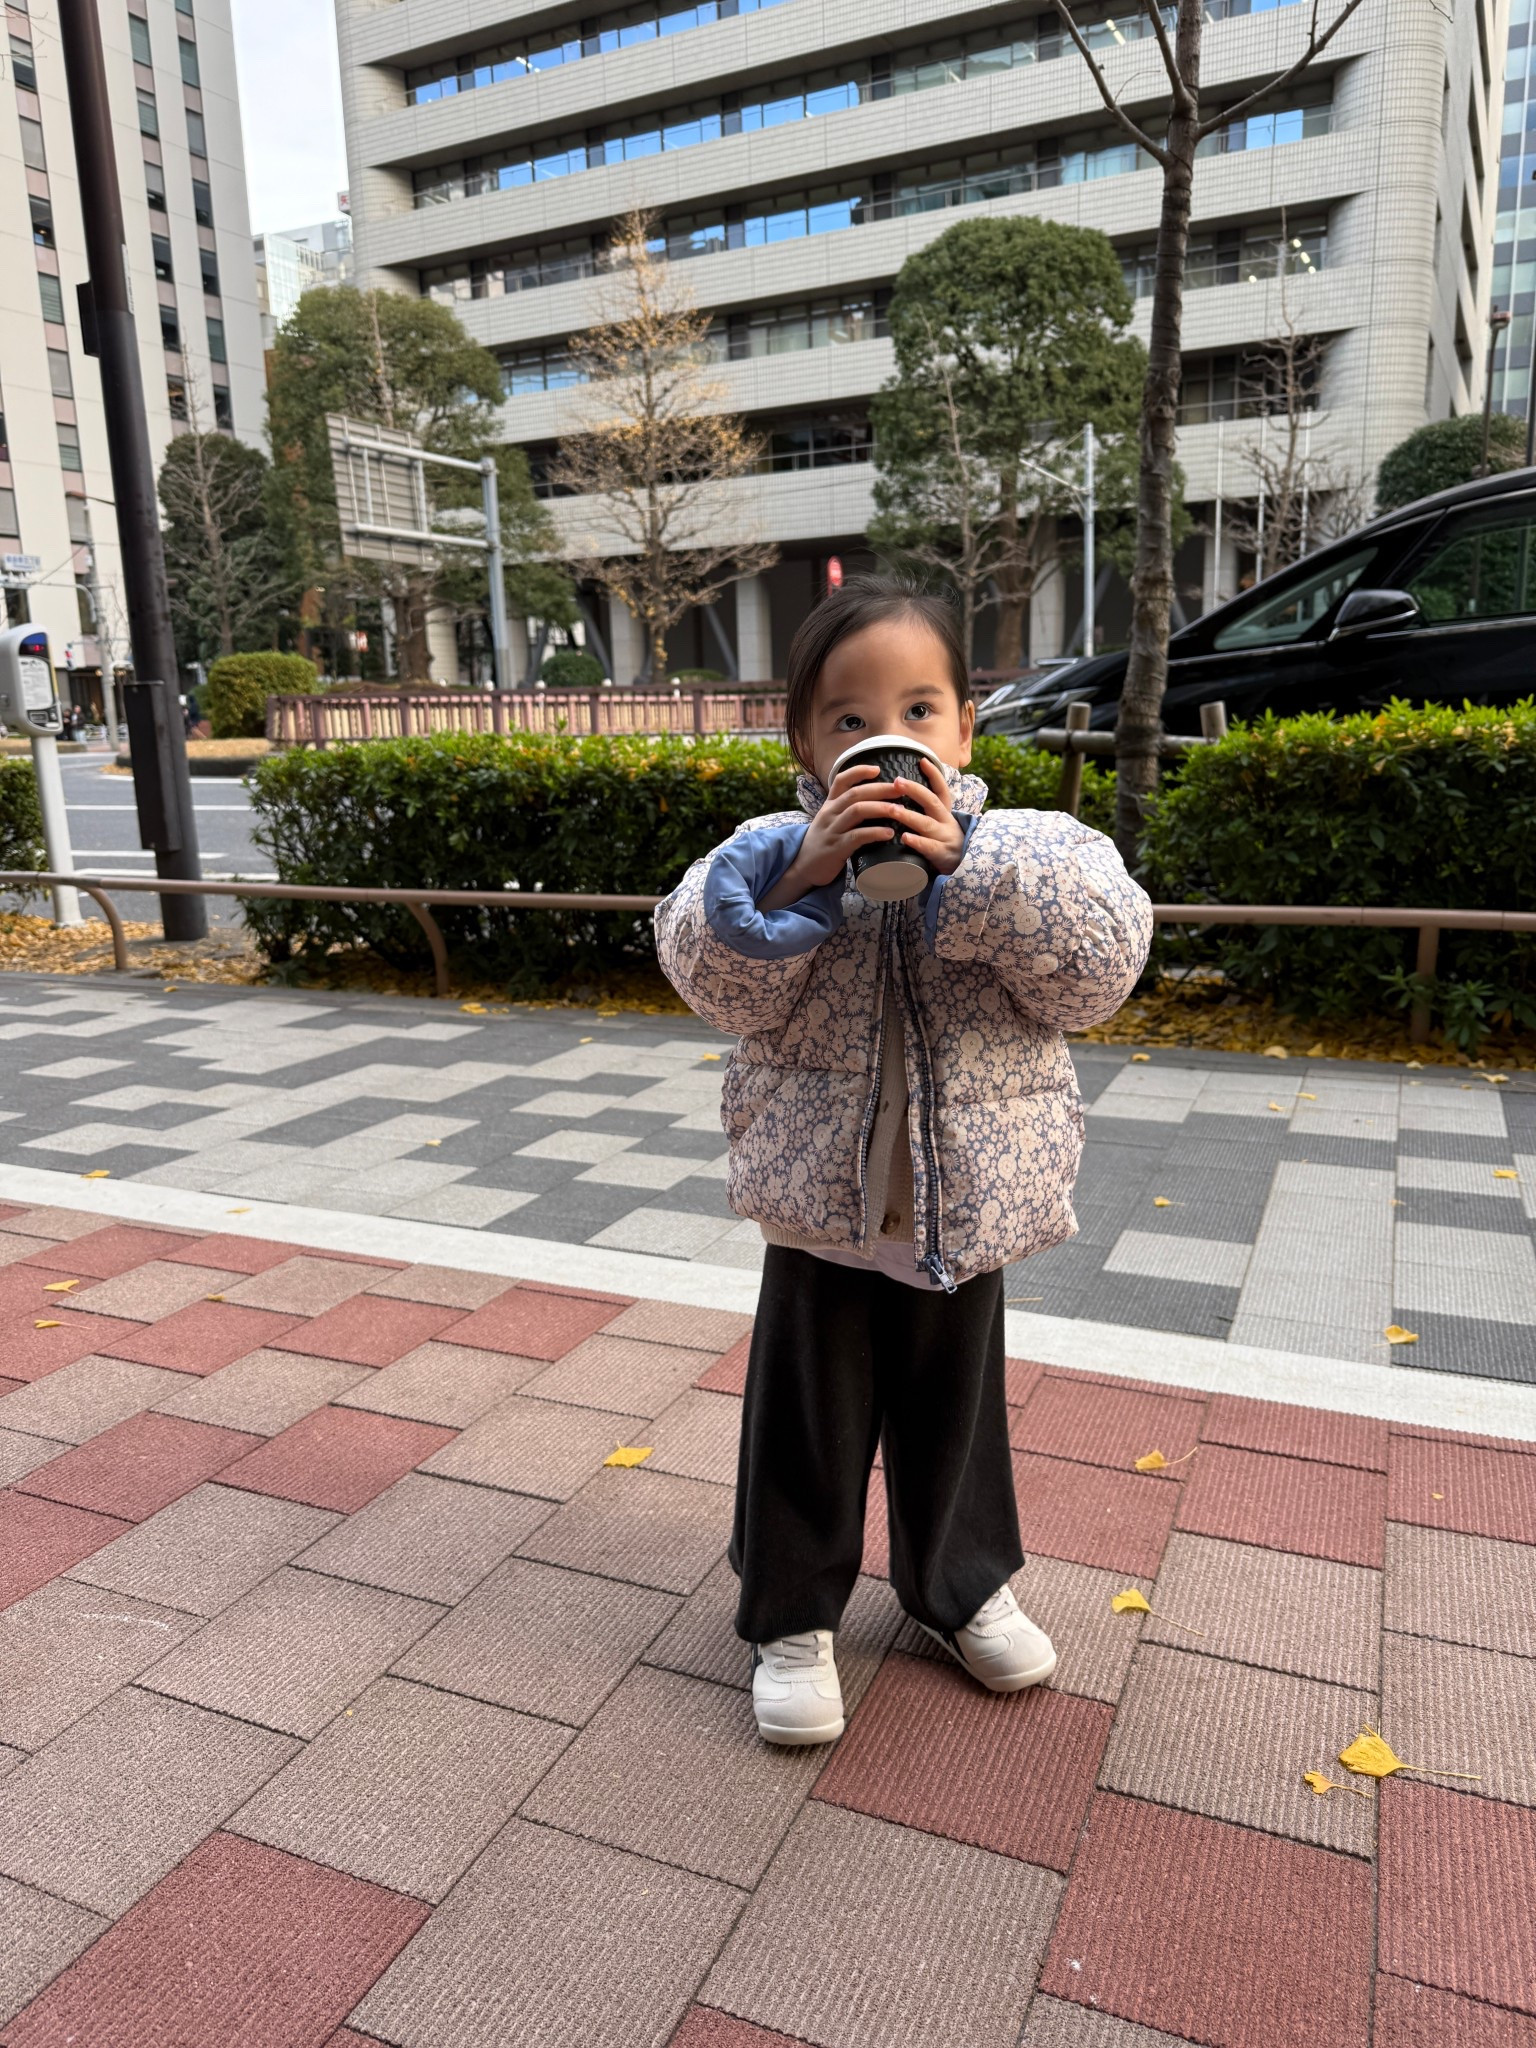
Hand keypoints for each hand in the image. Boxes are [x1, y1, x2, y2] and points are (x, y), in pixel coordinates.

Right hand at [757, 763, 902, 910]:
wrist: (803, 867)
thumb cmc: (824, 843)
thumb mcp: (831, 821)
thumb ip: (848, 810)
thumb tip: (877, 802)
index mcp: (829, 805)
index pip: (841, 780)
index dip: (859, 771)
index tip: (878, 769)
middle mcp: (829, 813)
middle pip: (855, 793)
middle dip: (880, 789)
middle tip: (901, 789)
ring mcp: (832, 830)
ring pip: (856, 811)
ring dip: (880, 808)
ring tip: (900, 810)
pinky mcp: (836, 848)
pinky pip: (857, 836)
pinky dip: (874, 833)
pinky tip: (889, 833)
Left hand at [893, 757, 966, 875]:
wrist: (964, 868)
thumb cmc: (945, 842)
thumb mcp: (941, 823)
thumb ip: (927, 809)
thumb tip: (906, 790)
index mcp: (945, 812)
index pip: (941, 789)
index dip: (933, 774)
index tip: (922, 760)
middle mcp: (946, 822)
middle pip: (931, 802)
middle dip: (914, 790)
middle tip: (896, 781)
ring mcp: (944, 838)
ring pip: (926, 824)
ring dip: (909, 816)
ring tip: (892, 809)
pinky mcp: (941, 855)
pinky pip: (929, 847)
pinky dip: (917, 842)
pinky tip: (905, 837)